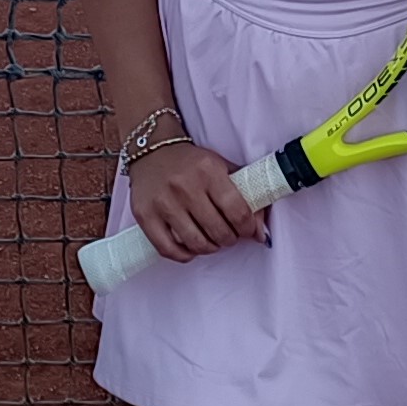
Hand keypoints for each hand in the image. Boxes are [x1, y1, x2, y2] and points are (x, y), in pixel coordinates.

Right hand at [127, 143, 267, 263]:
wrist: (151, 150)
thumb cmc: (190, 162)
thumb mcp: (221, 167)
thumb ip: (245, 195)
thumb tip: (261, 233)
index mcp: (208, 171)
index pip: (238, 212)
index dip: (248, 228)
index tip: (248, 230)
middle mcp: (185, 186)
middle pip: (218, 231)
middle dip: (229, 239)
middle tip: (229, 235)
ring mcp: (163, 202)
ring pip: (196, 243)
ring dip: (210, 248)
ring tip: (212, 241)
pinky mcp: (145, 215)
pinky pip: (168, 249)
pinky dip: (184, 255)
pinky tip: (191, 247)